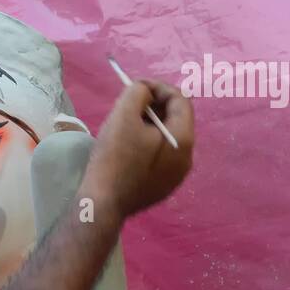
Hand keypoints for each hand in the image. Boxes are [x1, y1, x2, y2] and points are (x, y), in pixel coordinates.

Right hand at [83, 79, 193, 217]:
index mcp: (182, 139)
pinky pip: (161, 157)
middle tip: (129, 105)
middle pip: (176, 120)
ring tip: (126, 125)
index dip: (158, 87)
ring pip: (167, 139)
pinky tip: (128, 148)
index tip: (136, 87)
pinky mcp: (163, 187)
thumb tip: (144, 91)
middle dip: (154, 106)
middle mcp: (186, 158)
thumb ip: (137, 93)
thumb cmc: (113, 158)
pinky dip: (148, 145)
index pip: (180, 100)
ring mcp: (176, 176)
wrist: (102, 203)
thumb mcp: (122, 116)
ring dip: (150, 125)